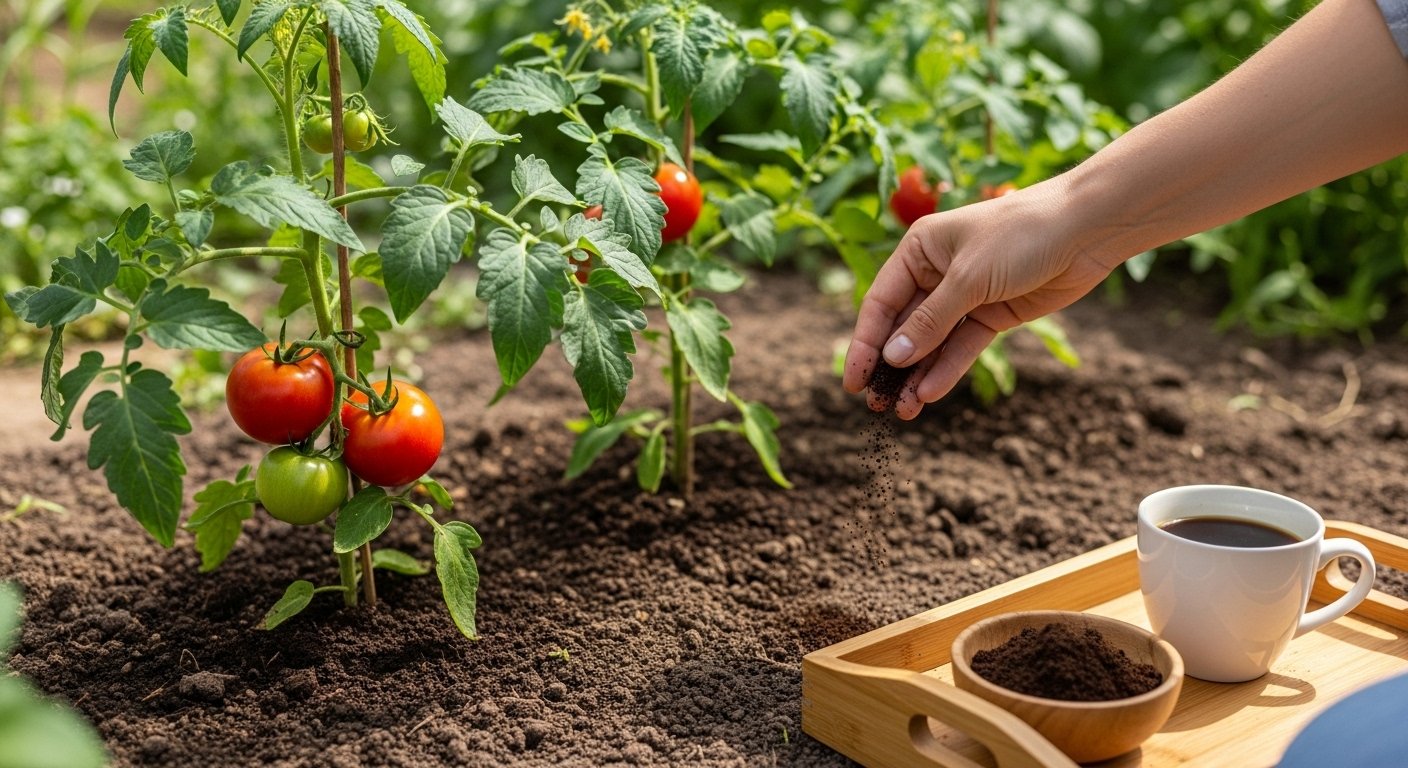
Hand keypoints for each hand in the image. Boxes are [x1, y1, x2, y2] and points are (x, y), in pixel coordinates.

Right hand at [842, 181, 1116, 418]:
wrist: (1087, 229)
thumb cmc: (1021, 234)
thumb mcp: (969, 278)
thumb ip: (930, 321)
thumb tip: (892, 359)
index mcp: (919, 250)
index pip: (881, 303)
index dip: (865, 344)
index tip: (853, 381)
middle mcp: (936, 273)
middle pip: (903, 327)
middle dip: (890, 367)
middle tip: (875, 404)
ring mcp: (965, 295)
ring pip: (932, 343)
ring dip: (917, 376)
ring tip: (903, 410)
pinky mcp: (993, 314)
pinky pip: (962, 347)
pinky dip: (947, 370)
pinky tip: (930, 394)